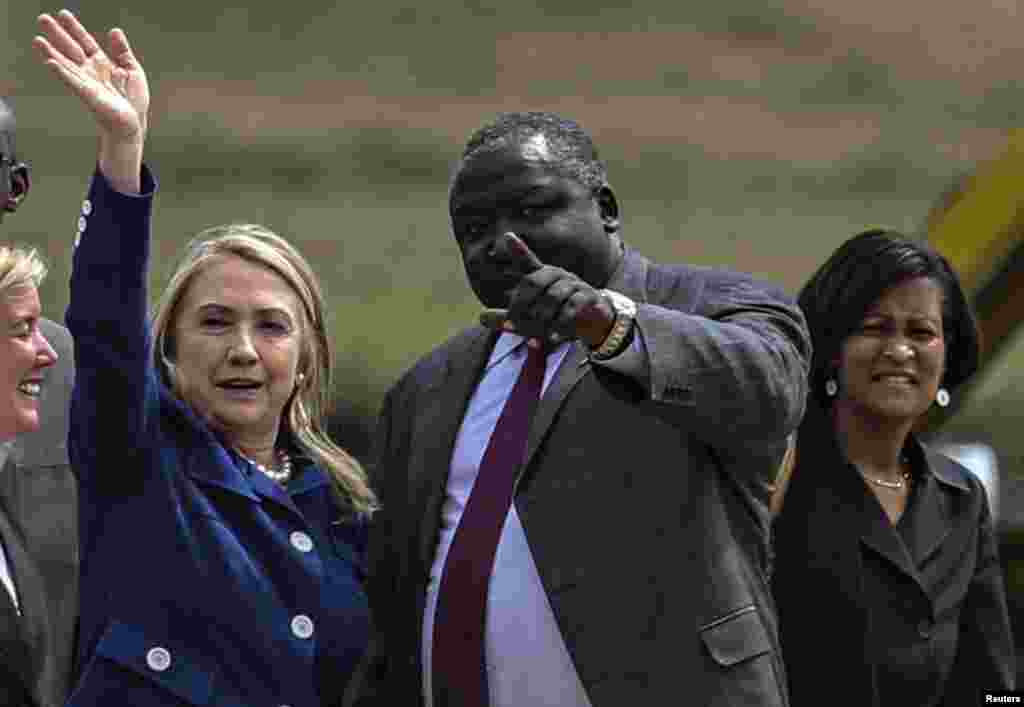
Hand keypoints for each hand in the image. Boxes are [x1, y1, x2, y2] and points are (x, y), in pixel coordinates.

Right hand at [35, 11, 148, 144]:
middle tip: (42, 18)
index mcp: (101, 63)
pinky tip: (50, 63)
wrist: (134, 123)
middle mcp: (90, 70)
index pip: (85, 41)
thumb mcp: (133, 69)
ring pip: (65, 64)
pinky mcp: (87, 95)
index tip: (62, 13)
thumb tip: (114, 30)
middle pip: (71, 48)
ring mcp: (86, 82)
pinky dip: (61, 73)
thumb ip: (122, 51)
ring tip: (38, 40)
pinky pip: (72, 82)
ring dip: (51, 52)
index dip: (74, 28)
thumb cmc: (133, 100)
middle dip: (57, 34)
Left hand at [479, 233, 614, 347]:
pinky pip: (572, 308)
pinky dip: (561, 324)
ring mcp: (574, 285)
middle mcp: (557, 276)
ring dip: (542, 317)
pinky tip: (552, 337)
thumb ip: (508, 318)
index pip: (528, 261)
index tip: (508, 236)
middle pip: (534, 282)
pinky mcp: (588, 298)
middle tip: (514, 323)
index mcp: (542, 277)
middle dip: (522, 304)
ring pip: (553, 296)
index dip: (518, 250)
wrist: (592, 322)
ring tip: (538, 333)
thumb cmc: (556, 315)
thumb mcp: (531, 318)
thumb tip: (481, 317)